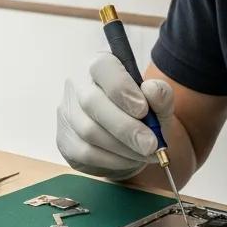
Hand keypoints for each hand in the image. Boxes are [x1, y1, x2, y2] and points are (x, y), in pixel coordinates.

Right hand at [56, 53, 173, 178]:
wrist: (130, 141)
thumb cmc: (142, 115)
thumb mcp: (158, 103)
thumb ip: (161, 94)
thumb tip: (151, 90)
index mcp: (101, 66)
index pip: (103, 67)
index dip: (121, 88)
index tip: (143, 110)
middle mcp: (78, 84)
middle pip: (92, 102)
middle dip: (125, 127)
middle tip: (151, 144)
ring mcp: (67, 113)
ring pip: (89, 131)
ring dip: (123, 147)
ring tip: (145, 153)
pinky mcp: (65, 140)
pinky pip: (86, 152)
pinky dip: (113, 160)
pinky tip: (129, 159)